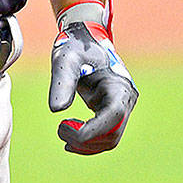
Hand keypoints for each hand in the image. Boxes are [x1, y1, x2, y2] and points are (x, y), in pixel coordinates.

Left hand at [48, 0, 137, 154]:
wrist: (85, 37)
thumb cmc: (75, 46)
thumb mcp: (65, 59)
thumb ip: (62, 83)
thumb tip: (56, 110)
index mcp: (119, 85)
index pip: (113, 117)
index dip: (91, 130)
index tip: (64, 128)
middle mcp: (126, 98)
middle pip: (112, 133)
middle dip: (86, 140)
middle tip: (60, 130)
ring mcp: (122, 105)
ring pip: (110, 138)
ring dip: (87, 144)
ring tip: (63, 133)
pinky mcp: (113, 110)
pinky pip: (105, 133)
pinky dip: (89, 140)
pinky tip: (70, 137)